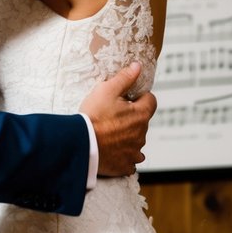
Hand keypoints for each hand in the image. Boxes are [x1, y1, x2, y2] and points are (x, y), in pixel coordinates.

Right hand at [79, 62, 156, 176]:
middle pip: (142, 121)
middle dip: (131, 116)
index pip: (151, 101)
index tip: (127, 98)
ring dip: (128, 136)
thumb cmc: (93, 116)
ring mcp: (134, 152)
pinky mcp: (125, 165)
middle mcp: (141, 134)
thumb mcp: (106, 90)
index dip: (140, 97)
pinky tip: (112, 150)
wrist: (80, 144)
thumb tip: (137, 67)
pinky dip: (124, 155)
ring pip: (136, 140)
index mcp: (140, 115)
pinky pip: (130, 160)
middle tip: (112, 114)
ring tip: (109, 132)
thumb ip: (124, 78)